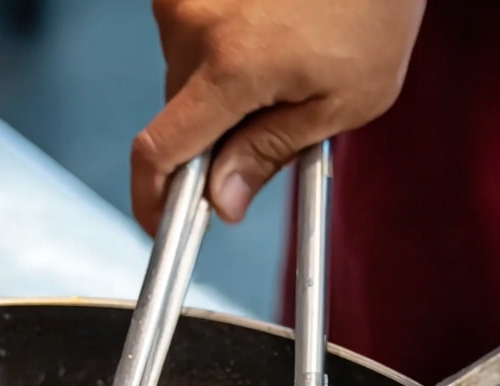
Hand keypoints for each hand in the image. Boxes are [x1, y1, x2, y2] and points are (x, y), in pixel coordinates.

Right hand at [132, 0, 426, 233]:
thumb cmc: (377, 1)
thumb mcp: (345, 98)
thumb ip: (271, 152)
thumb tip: (223, 202)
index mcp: (231, 66)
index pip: (158, 152)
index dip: (150, 199)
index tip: (160, 222)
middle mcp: (195, 23)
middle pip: (177, 112)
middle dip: (213, 130)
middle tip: (271, 114)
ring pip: (184, 73)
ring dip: (220, 82)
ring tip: (281, 53)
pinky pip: (190, 33)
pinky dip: (220, 45)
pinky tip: (266, 28)